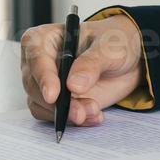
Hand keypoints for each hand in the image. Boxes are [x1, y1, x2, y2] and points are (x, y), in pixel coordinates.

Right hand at [19, 14, 144, 126]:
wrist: (126, 61)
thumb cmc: (113, 43)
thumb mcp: (109, 48)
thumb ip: (92, 63)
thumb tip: (73, 85)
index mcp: (44, 38)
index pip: (36, 58)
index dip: (43, 77)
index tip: (53, 95)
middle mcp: (39, 62)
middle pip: (34, 87)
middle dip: (57, 104)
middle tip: (81, 111)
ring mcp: (45, 84)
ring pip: (42, 106)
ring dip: (67, 114)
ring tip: (94, 111)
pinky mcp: (55, 102)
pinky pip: (54, 117)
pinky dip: (73, 120)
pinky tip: (93, 115)